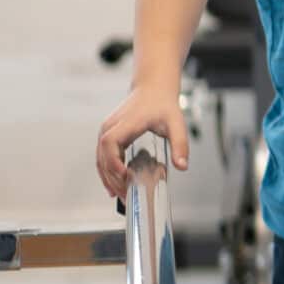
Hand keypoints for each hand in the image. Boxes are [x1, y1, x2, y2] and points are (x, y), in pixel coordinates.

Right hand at [96, 83, 187, 198]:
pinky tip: (114, 185)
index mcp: (126, 123)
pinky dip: (107, 171)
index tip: (124, 177)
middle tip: (126, 195)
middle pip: (103, 156)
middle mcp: (111, 127)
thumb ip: (180, 145)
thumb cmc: (163, 104)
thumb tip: (182, 166)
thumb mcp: (176, 124)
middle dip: (112, 177)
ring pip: (100, 158)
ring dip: (108, 177)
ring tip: (121, 194)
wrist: (153, 88)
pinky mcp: (108, 134)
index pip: (110, 143)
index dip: (113, 162)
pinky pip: (103, 156)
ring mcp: (107, 131)